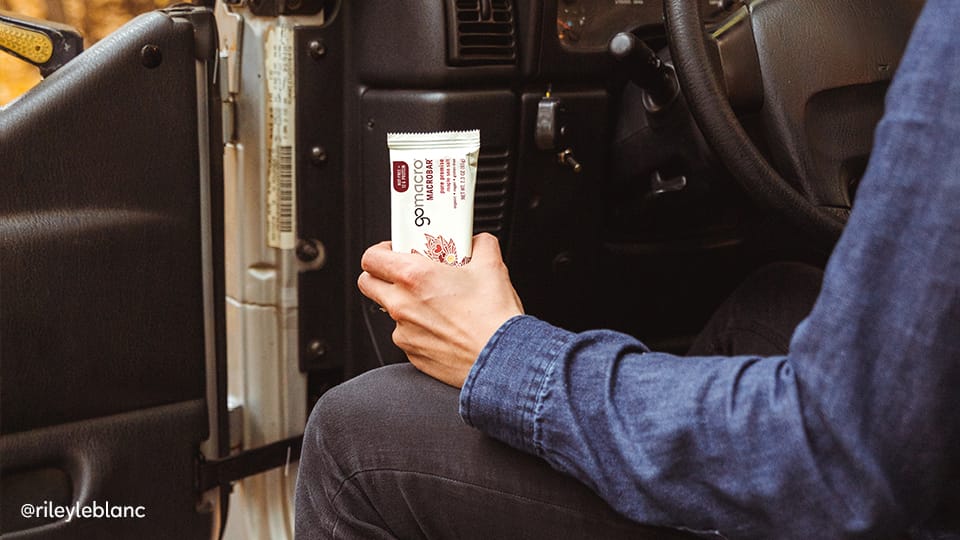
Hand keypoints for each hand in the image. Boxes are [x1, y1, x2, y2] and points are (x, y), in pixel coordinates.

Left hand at [357, 233, 523, 387]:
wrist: (500, 360)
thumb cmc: (493, 319)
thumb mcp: (492, 267)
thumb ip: (480, 245)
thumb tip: (478, 242)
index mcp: (414, 277)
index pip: (371, 257)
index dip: (380, 251)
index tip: (395, 251)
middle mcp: (401, 305)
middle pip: (368, 283)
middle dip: (382, 275)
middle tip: (405, 272)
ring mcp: (404, 332)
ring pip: (390, 311)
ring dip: (404, 303)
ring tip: (433, 301)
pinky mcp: (412, 353)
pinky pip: (406, 335)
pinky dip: (419, 328)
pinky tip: (443, 326)